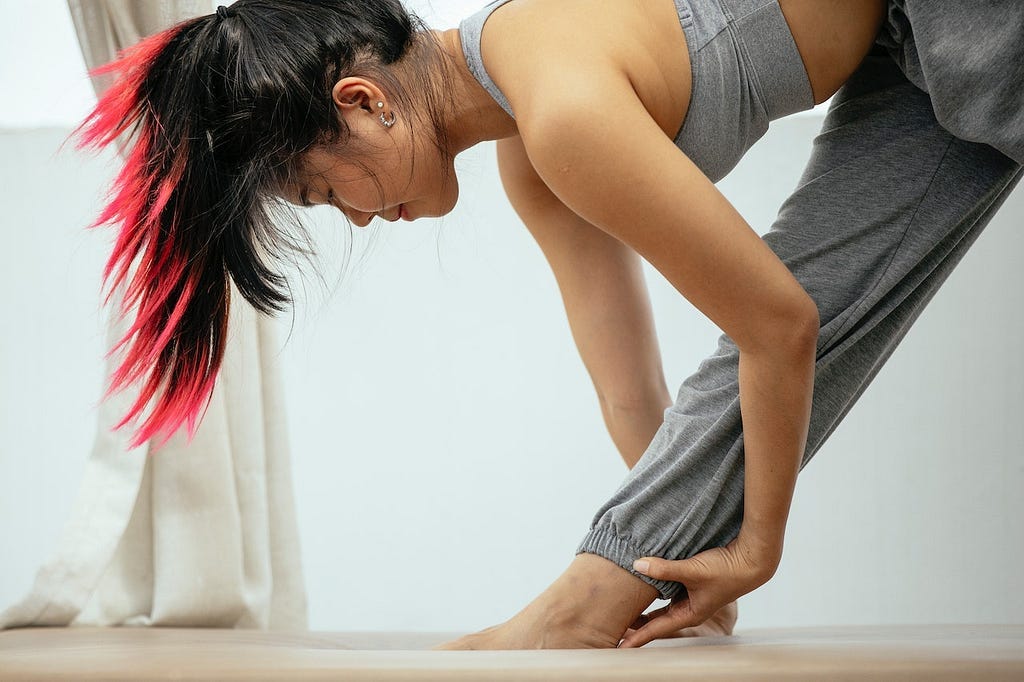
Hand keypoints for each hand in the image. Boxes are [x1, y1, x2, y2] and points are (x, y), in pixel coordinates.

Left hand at [618, 536, 777, 647]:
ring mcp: (690, 596)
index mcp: (689, 613)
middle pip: (655, 620)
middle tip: (614, 629)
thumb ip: (664, 568)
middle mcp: (688, 608)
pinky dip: (654, 591)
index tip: (620, 646)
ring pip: (660, 605)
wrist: (751, 560)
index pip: (656, 629)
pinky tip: (642, 585)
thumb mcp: (692, 570)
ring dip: (643, 609)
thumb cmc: (726, 570)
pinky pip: (667, 589)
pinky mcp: (692, 583)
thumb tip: (637, 564)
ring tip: (622, 610)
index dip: (637, 637)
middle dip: (636, 625)